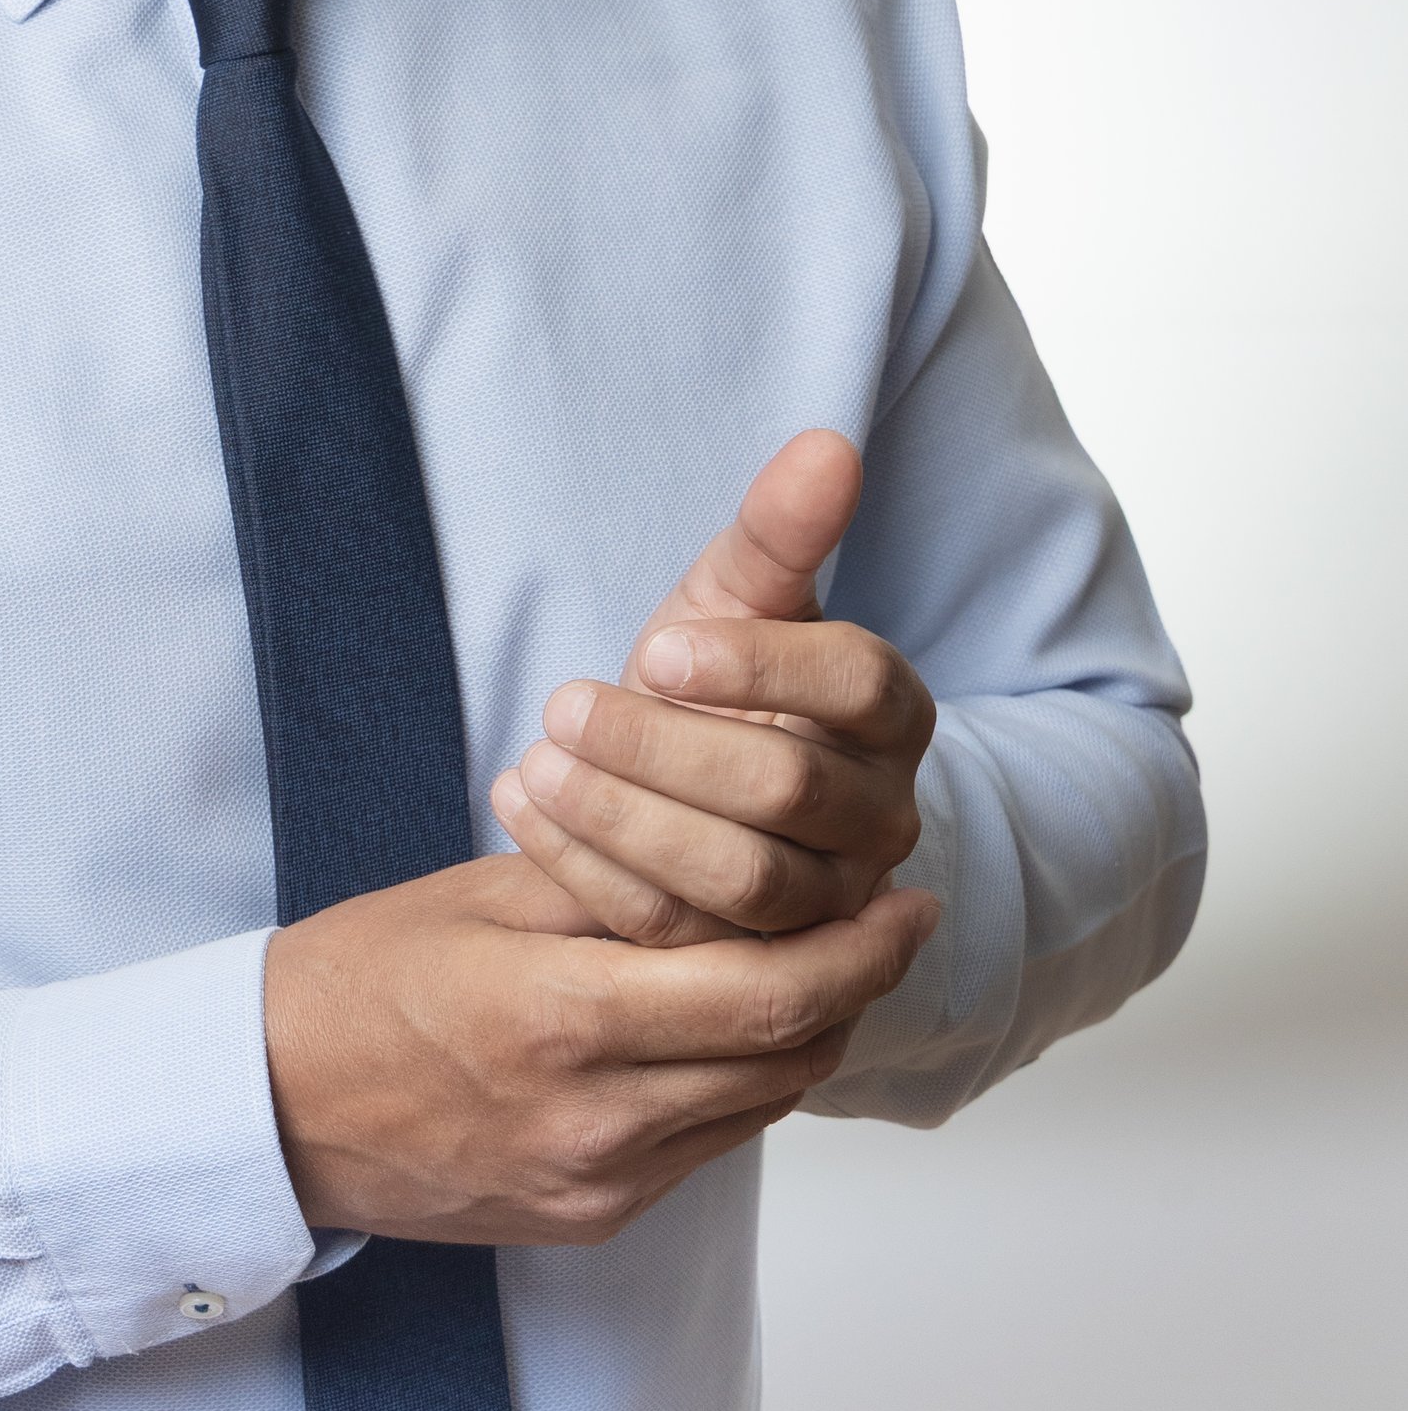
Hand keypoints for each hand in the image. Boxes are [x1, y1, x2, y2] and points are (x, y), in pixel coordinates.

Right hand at [261, 852, 936, 1242]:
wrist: (269, 1108)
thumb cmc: (360, 980)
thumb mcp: (485, 896)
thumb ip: (618, 884)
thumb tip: (738, 854)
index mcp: (564, 1018)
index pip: (769, 995)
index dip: (864, 951)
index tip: (910, 900)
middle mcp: (596, 1120)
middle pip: (790, 1059)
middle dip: (857, 988)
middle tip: (885, 922)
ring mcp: (597, 1182)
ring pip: (761, 1106)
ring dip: (804, 1036)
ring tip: (817, 960)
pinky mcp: (590, 1217)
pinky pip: (706, 1145)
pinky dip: (739, 1081)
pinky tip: (725, 1022)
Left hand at [491, 430, 934, 951]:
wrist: (688, 785)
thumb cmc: (719, 678)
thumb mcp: (739, 596)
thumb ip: (780, 529)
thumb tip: (829, 443)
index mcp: (891, 715)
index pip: (859, 684)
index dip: (762, 665)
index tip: (660, 645)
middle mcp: (881, 818)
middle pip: (787, 790)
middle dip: (665, 748)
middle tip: (563, 705)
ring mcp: (825, 906)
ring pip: (741, 880)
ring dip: (624, 820)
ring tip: (534, 762)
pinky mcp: (751, 967)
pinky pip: (679, 937)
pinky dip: (589, 873)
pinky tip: (519, 807)